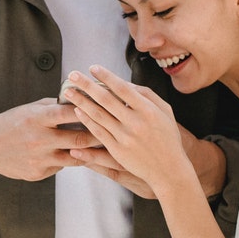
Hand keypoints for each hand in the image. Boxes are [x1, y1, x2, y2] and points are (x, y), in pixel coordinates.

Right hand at [0, 98, 102, 188]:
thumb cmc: (11, 123)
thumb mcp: (30, 108)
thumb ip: (53, 106)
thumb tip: (79, 97)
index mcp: (39, 118)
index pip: (72, 112)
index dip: (93, 110)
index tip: (110, 109)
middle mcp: (40, 139)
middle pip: (80, 138)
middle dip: (101, 136)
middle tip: (119, 133)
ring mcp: (39, 159)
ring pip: (75, 157)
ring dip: (92, 153)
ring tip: (110, 149)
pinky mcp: (38, 173)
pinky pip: (61, 167)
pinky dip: (72, 161)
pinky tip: (84, 159)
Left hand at [62, 67, 195, 197]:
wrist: (169, 169)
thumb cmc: (168, 138)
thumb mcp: (165, 112)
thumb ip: (147, 95)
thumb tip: (126, 84)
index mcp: (148, 110)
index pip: (122, 88)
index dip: (106, 76)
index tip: (93, 67)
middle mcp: (135, 122)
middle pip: (106, 99)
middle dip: (87, 85)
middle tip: (73, 75)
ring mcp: (125, 137)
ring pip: (98, 115)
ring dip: (81, 101)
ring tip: (69, 92)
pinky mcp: (117, 150)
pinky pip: (98, 132)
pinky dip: (87, 120)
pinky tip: (78, 111)